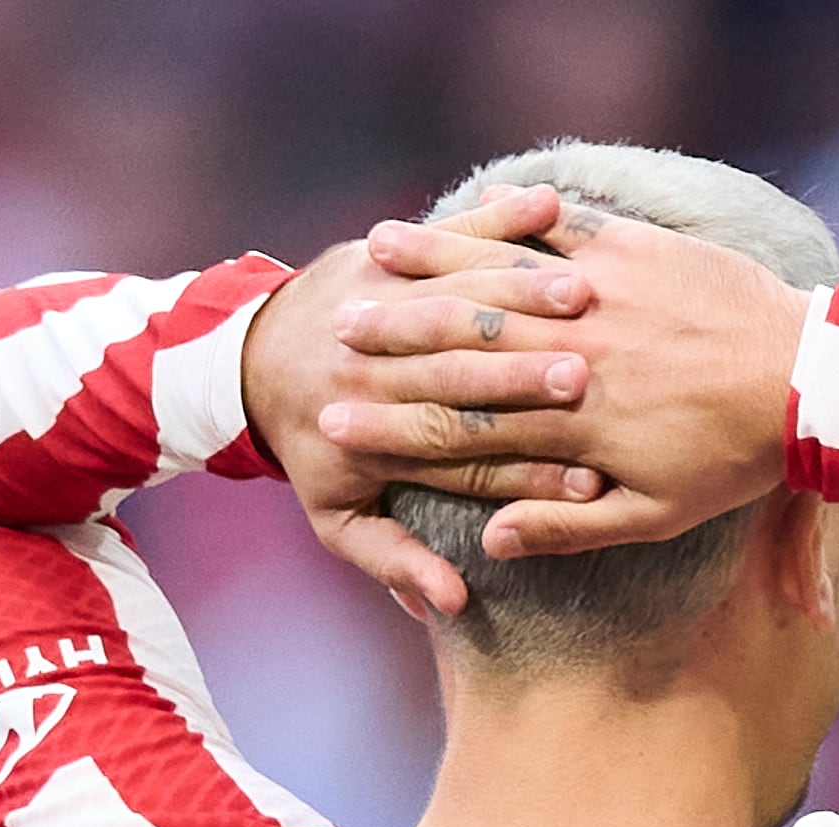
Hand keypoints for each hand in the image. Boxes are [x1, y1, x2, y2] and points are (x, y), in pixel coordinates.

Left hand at [243, 186, 608, 616]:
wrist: (249, 359)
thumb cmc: (312, 447)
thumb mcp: (338, 517)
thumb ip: (393, 560)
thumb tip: (445, 606)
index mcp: (378, 440)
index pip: (463, 457)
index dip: (526, 473)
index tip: (589, 482)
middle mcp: (379, 370)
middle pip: (464, 376)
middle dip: (526, 378)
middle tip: (588, 381)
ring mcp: (383, 304)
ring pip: (461, 299)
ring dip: (523, 295)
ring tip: (584, 298)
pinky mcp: (387, 256)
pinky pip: (450, 235)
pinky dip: (499, 218)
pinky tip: (552, 207)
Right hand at [325, 197, 812, 558]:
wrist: (806, 381)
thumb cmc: (732, 459)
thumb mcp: (653, 516)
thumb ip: (567, 528)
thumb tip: (490, 543)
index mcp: (570, 426)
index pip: (460, 423)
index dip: (393, 423)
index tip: (333, 423)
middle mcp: (574, 354)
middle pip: (464, 341)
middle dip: (391, 334)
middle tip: (331, 332)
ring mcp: (602, 295)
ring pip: (500, 275)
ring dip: (432, 262)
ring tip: (374, 253)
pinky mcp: (633, 248)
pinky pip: (558, 226)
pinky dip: (507, 216)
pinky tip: (473, 202)